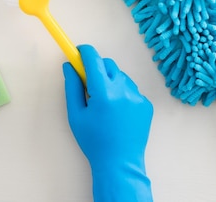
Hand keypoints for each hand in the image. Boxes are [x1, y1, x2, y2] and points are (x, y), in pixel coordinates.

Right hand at [63, 44, 152, 201]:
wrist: (120, 163)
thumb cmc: (94, 141)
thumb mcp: (76, 115)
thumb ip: (72, 86)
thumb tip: (69, 65)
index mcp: (103, 93)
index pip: (94, 59)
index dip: (84, 52)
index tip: (78, 51)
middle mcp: (123, 90)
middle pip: (108, 64)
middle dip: (97, 68)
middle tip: (89, 83)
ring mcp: (138, 97)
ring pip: (120, 76)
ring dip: (110, 81)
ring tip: (105, 104)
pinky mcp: (146, 104)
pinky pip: (131, 90)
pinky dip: (123, 94)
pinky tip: (118, 113)